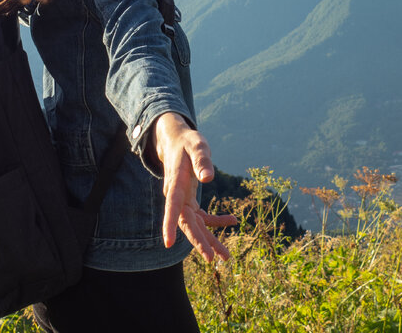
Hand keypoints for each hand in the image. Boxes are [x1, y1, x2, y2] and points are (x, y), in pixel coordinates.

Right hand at [152, 112, 238, 261]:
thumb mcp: (197, 146)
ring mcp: (183, 201)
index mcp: (176, 184)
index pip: (172, 207)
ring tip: (226, 257)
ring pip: (195, 225)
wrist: (178, 142)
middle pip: (186, 223)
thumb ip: (202, 161)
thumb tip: (208, 178)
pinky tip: (233, 221)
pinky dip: (217, 221)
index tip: (167, 243)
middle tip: (211, 259)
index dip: (170, 225)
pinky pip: (203, 217)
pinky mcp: (190, 201)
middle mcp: (177, 197)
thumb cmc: (188, 142)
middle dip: (198, 241)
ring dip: (209, 240)